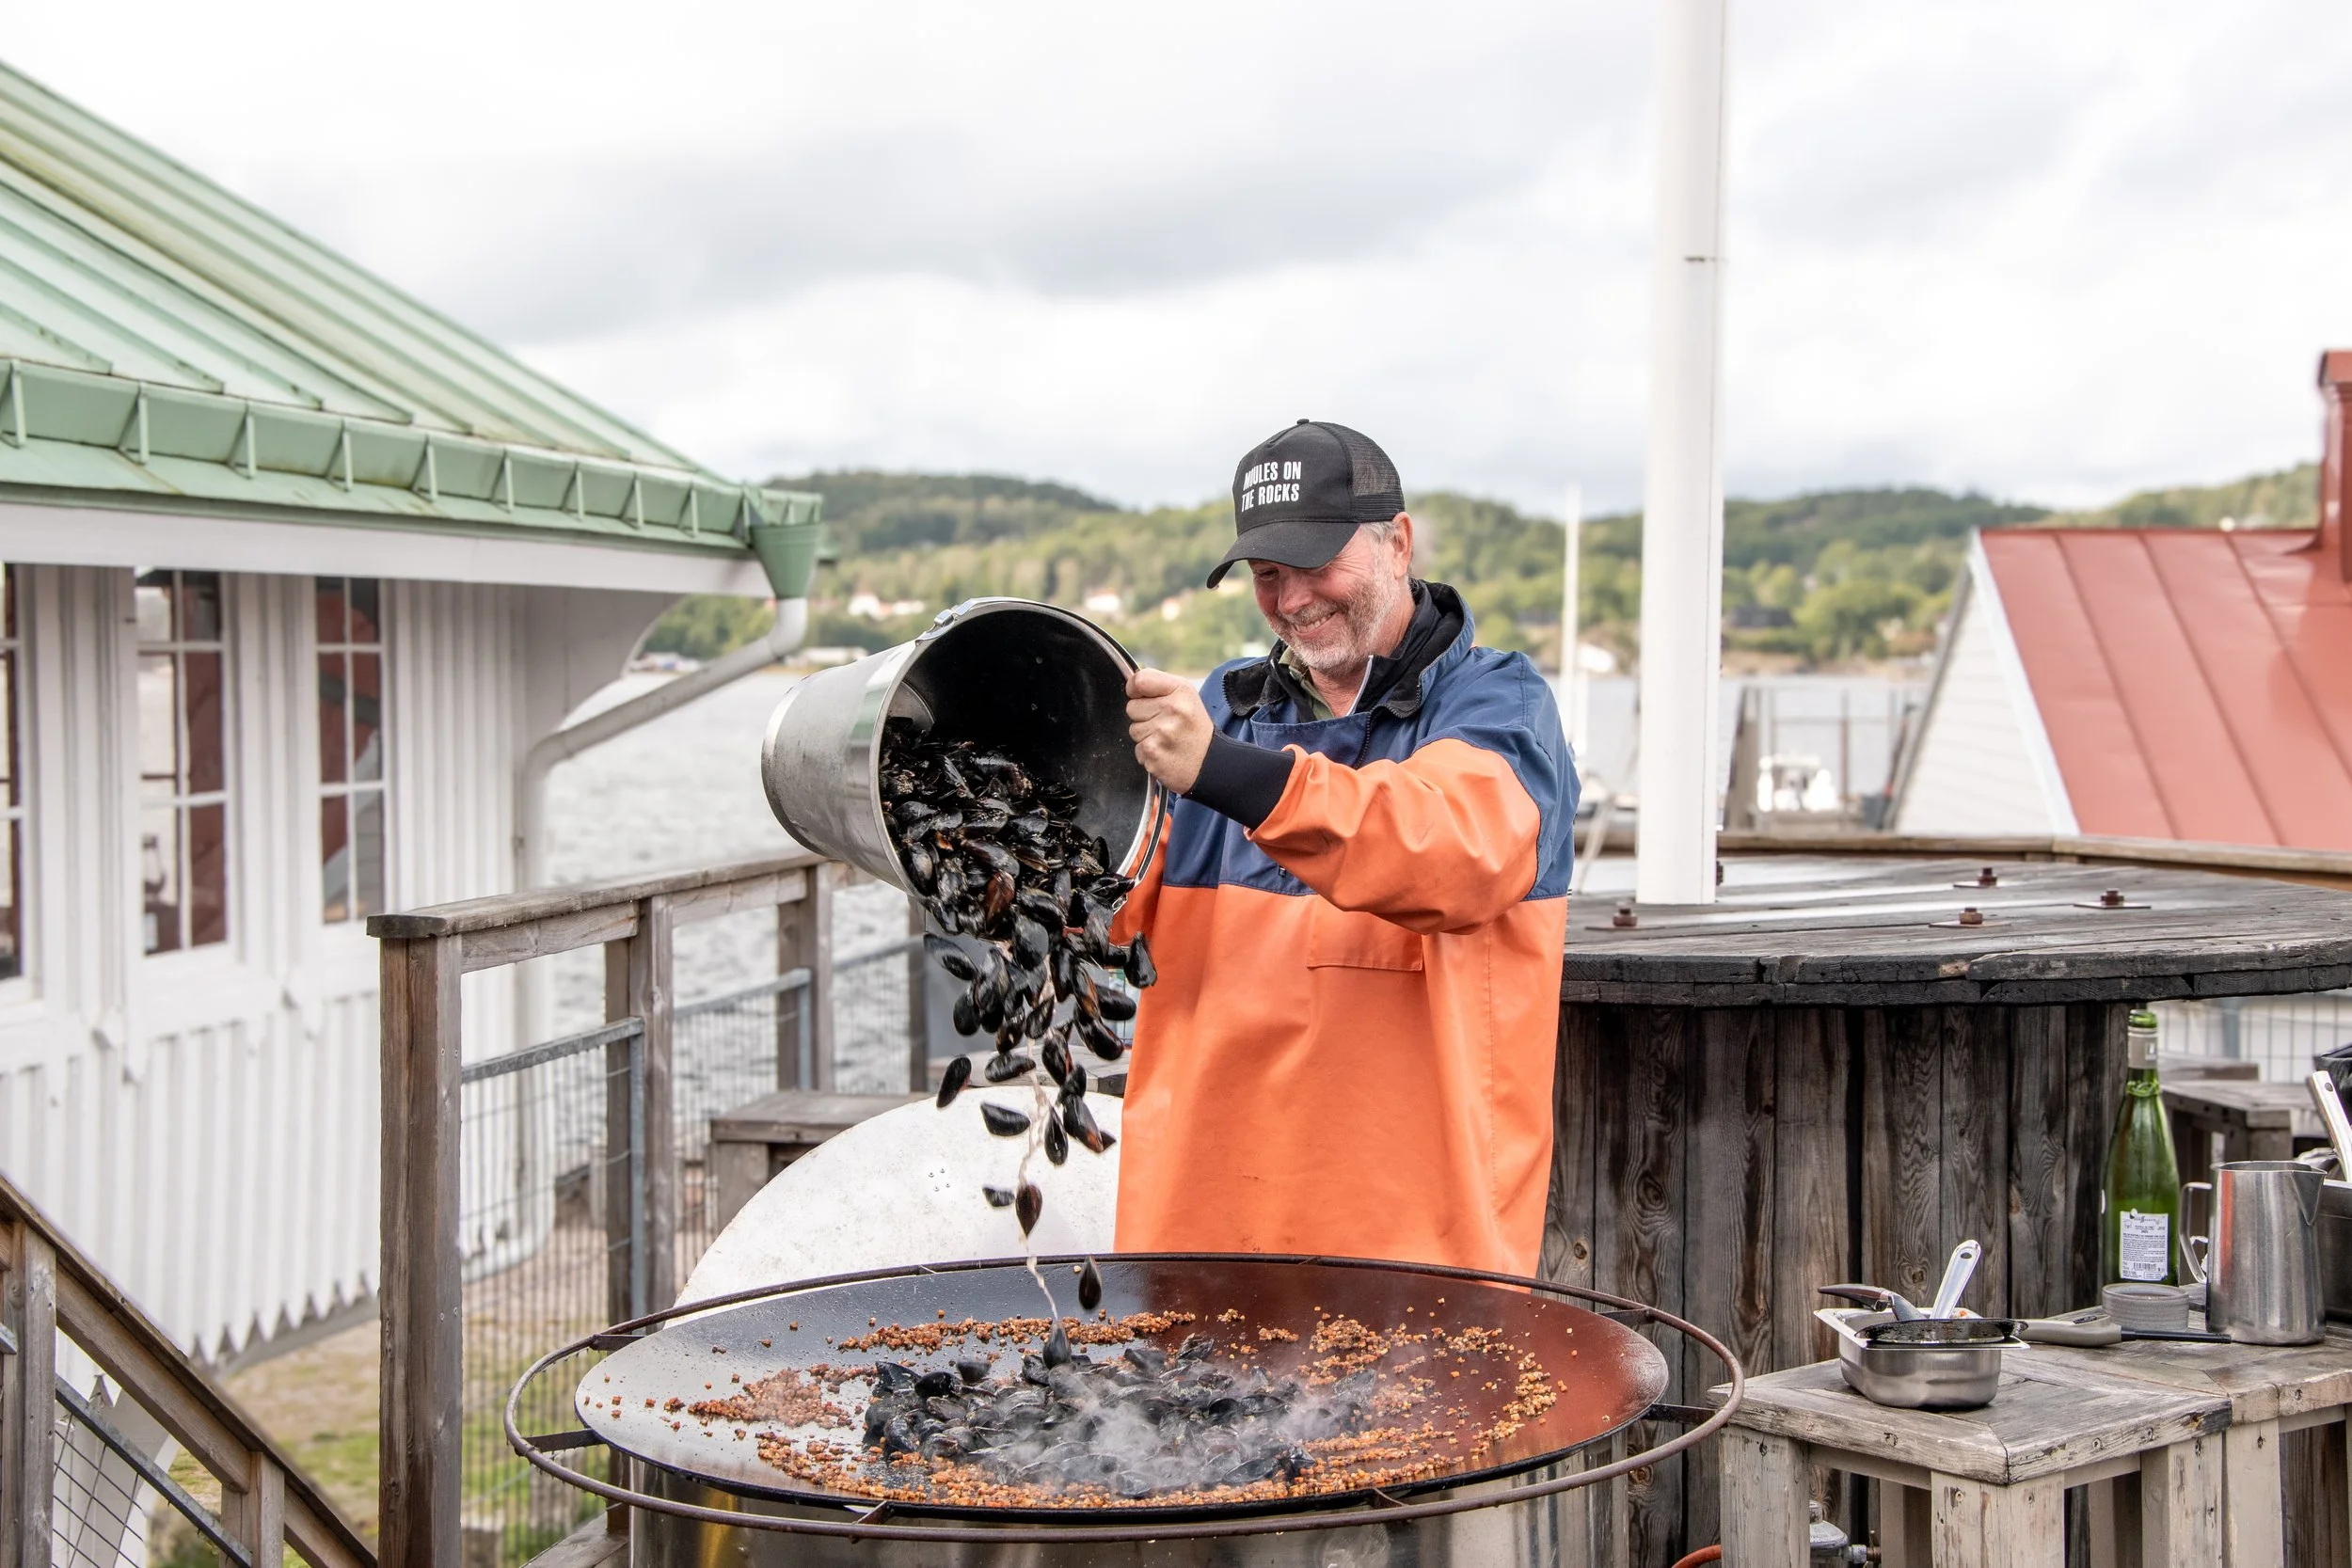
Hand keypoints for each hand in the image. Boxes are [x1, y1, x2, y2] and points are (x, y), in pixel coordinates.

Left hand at [1126, 668, 1212, 794]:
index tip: (1141, 696)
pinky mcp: (1153, 753)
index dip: (1135, 689)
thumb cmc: (1194, 728)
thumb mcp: (1187, 697)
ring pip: (1133, 729)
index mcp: (1180, 691)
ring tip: (1167, 739)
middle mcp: (1172, 709)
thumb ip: (1159, 686)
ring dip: (1146, 736)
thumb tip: (1131, 685)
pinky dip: (1148, 753)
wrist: (1211, 763)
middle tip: (1165, 724)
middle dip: (1144, 716)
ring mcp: (1162, 732)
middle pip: (1132, 707)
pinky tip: (1165, 752)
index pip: (1140, 680)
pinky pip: (1137, 749)